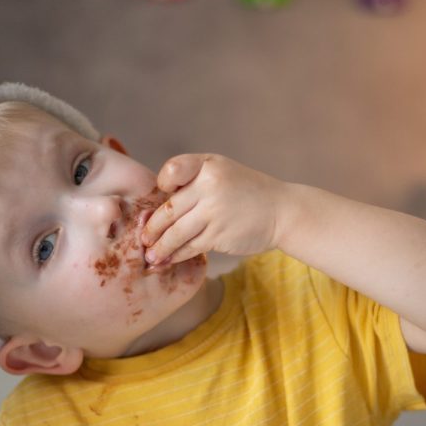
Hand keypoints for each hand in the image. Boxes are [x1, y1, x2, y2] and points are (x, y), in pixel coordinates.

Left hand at [142, 154, 287, 263]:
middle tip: (143, 239)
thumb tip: (160, 201)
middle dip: (151, 228)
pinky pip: (189, 247)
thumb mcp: (223, 171)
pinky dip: (176, 255)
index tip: (162, 196)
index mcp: (208, 165)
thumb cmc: (249, 192)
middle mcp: (209, 186)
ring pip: (175, 232)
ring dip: (159, 247)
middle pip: (168, 209)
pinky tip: (168, 259)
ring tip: (150, 256)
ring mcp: (213, 212)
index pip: (172, 171)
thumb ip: (194, 179)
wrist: (283, 211)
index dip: (162, 185)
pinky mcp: (218, 235)